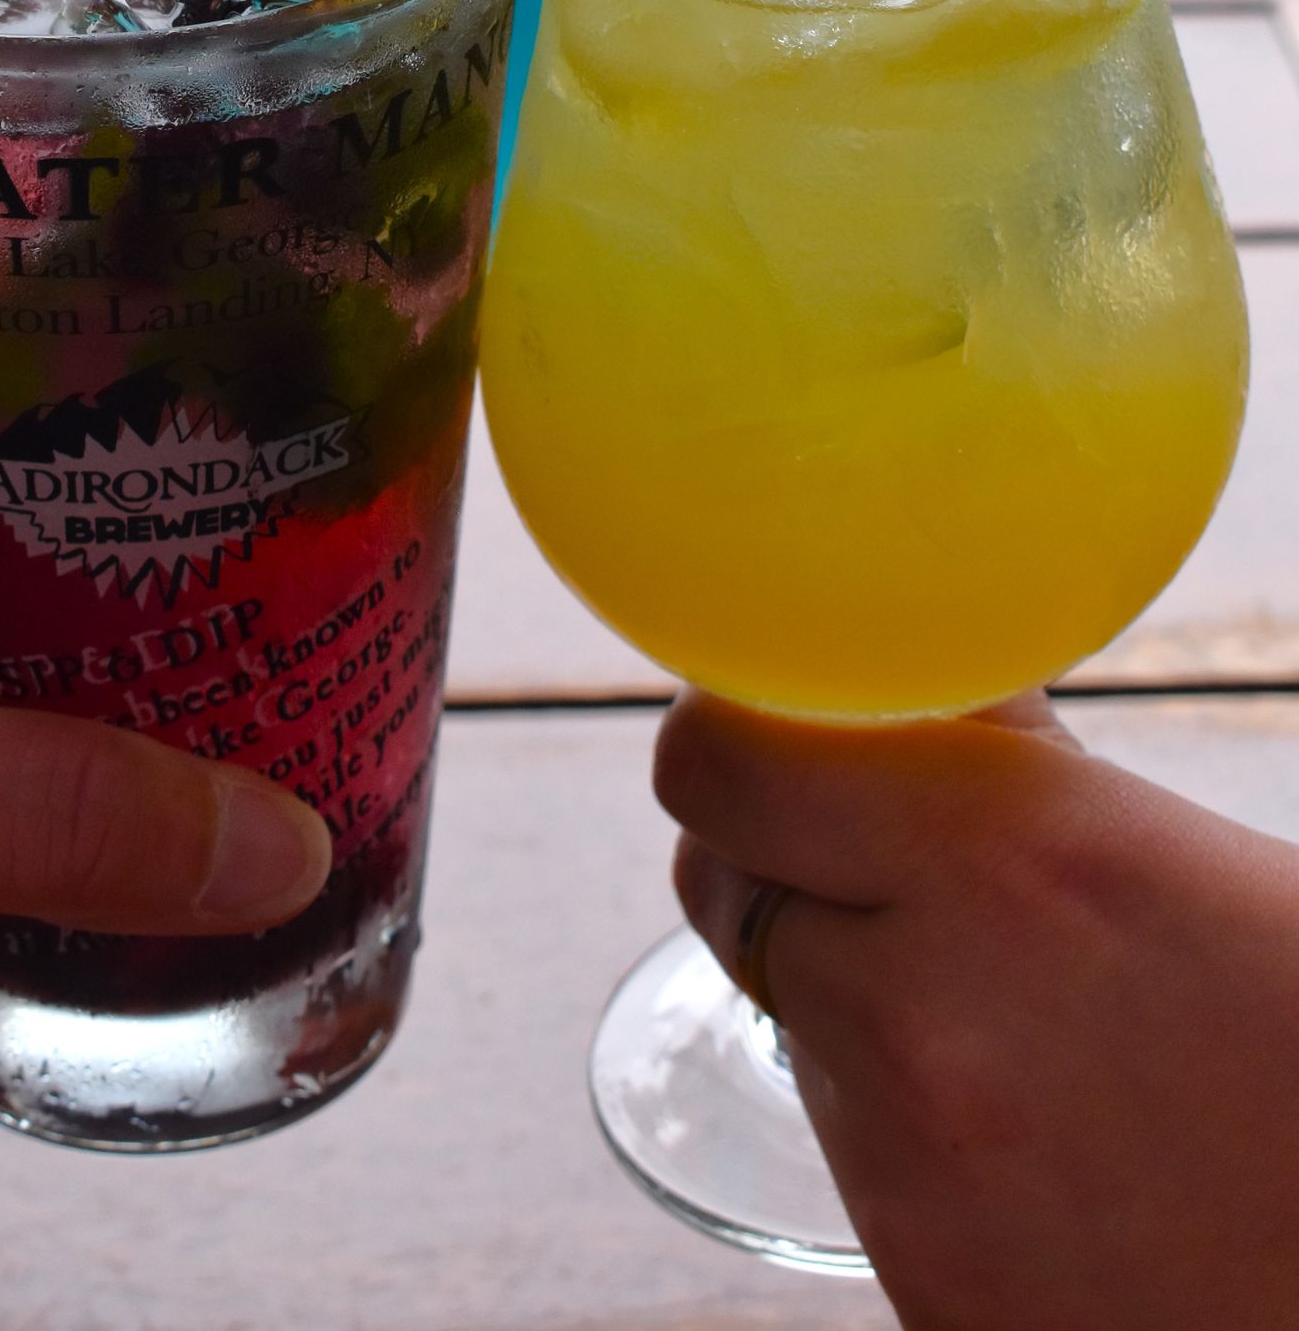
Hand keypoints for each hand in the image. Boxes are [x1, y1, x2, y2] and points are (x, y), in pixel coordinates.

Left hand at [659, 689, 1298, 1330]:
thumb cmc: (1298, 1032)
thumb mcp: (1162, 848)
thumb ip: (1000, 760)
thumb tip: (897, 687)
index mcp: (997, 859)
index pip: (717, 762)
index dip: (735, 733)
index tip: (773, 725)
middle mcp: (920, 1016)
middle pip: (722, 887)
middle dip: (783, 860)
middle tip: (878, 862)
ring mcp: (908, 1176)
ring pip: (790, 1023)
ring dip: (853, 1000)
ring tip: (1009, 1019)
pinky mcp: (918, 1293)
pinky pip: (852, 1160)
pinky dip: (909, 1132)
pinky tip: (1033, 1135)